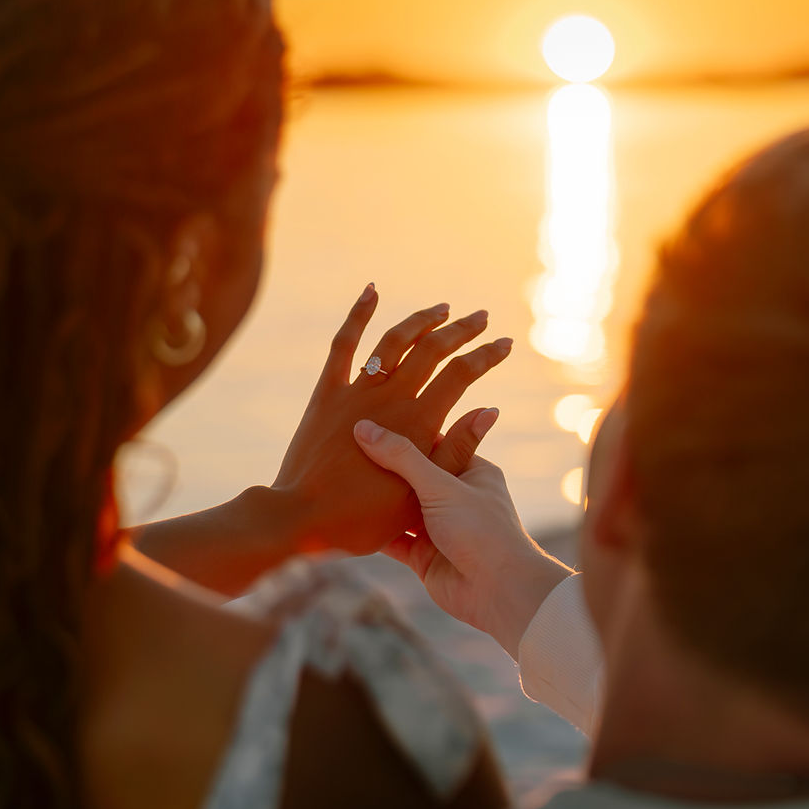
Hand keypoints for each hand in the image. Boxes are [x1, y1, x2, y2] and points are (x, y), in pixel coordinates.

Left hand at [267, 286, 512, 554]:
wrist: (303, 518)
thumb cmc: (365, 517)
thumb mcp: (423, 492)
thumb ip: (457, 449)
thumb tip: (490, 410)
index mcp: (419, 422)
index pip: (462, 375)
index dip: (487, 356)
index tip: (505, 344)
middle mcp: (391, 397)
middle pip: (433, 349)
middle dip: (462, 331)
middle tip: (481, 318)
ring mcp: (357, 391)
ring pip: (395, 340)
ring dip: (421, 320)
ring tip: (442, 309)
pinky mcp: (327, 393)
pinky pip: (343, 344)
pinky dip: (358, 314)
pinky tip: (372, 290)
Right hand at [352, 420, 572, 658]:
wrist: (499, 592)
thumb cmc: (481, 530)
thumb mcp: (440, 485)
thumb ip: (402, 458)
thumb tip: (363, 428)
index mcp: (471, 471)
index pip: (434, 444)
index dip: (405, 432)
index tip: (370, 420)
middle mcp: (455, 498)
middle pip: (413, 477)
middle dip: (384, 467)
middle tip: (346, 447)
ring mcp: (439, 528)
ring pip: (401, 510)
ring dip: (376, 501)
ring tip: (340, 480)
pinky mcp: (425, 556)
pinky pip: (394, 540)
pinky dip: (374, 533)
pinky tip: (346, 521)